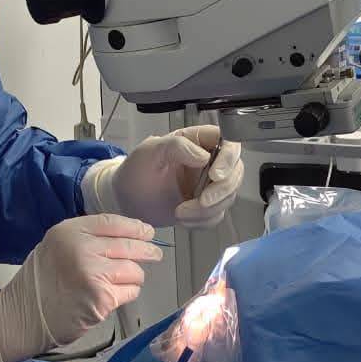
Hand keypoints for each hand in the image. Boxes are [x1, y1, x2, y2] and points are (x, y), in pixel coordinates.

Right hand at [0, 214, 161, 361]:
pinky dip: (126, 295)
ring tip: (119, 284)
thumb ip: (85, 239)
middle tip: (155, 254)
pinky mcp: (102, 298)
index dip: (134, 227)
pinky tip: (111, 298)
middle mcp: (82, 248)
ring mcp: (93, 273)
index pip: (112, 222)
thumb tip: (124, 238)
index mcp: (69, 231)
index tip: (147, 232)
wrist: (22, 316)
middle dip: (147, 251)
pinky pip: (129, 292)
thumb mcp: (56, 246)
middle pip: (128, 246)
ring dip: (133, 278)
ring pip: (134, 270)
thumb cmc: (39, 284)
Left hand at [83, 125, 243, 227]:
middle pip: (235, 172)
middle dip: (221, 191)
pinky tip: (183, 217)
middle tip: (201, 201)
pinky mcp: (205, 205)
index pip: (228, 142)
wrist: (125, 200)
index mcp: (196, 140)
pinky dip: (202, 221)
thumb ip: (177, 146)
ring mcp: (208, 184)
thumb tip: (203, 155)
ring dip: (207, 209)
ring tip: (181, 211)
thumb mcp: (150, 152)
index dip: (229, 158)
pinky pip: (217, 215)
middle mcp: (207, 161)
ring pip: (228, 196)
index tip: (215, 175)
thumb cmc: (135, 171)